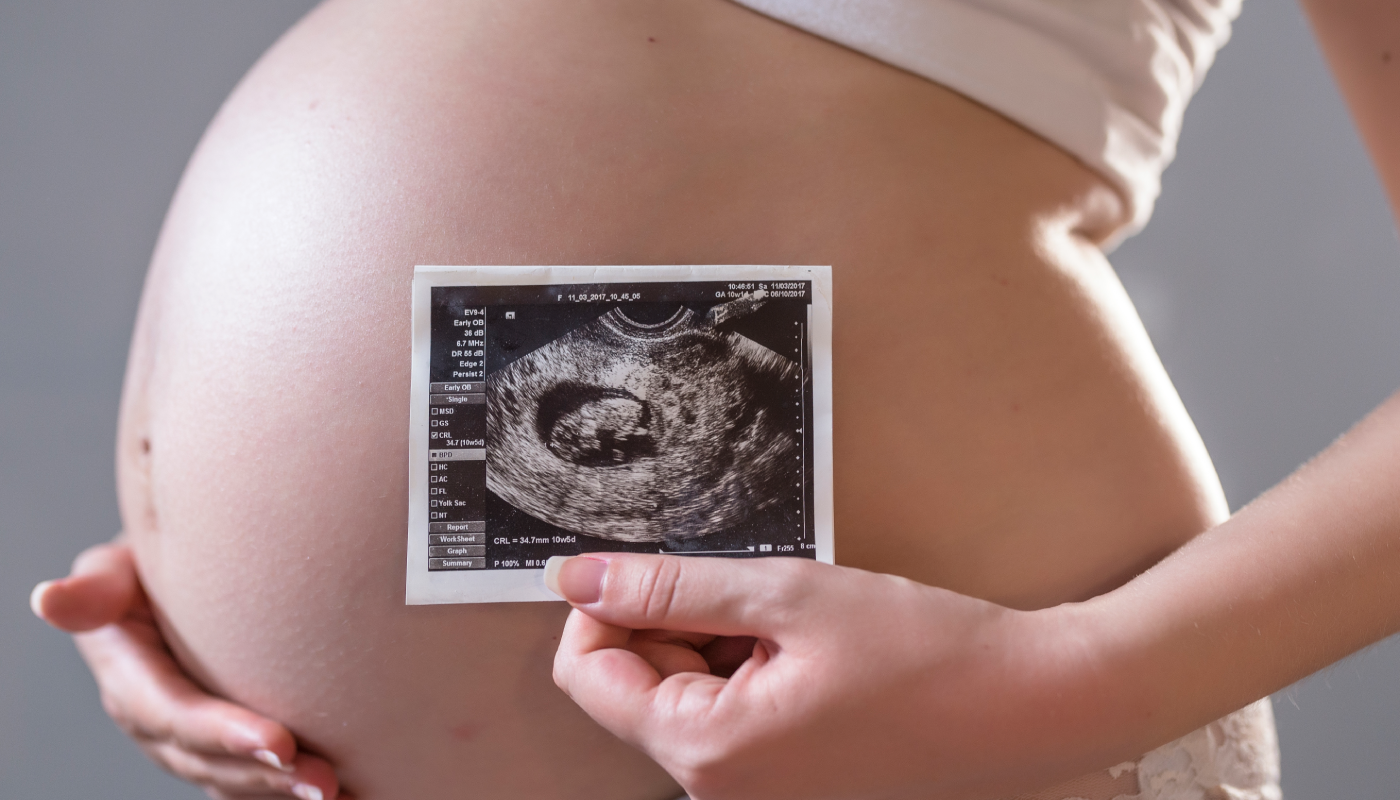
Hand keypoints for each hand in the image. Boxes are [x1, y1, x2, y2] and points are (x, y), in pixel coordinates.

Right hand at [31, 539, 347, 799]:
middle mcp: (156, 722)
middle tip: (324, 779)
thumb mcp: (116, 568)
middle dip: (264, 775)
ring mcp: (188, 741)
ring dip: (283, 792)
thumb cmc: (151, 566)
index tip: (279, 741)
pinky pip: (250, 780)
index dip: (222, 733)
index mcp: (128, 679)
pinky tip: (345, 796)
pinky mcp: (222, 745)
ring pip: (233, 779)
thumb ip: (95, 588)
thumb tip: (49, 599)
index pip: (174, 715)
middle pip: (209, 761)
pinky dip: (286, 792)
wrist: (181, 577)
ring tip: (339, 791)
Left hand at [550, 554, 1127, 799]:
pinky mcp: (785, 781)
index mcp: (707, 751)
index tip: (660, 566)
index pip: (589, 675)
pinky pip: (729, 716)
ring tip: (797, 623)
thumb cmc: (923, 652)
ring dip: (720, 642)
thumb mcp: (787, 598)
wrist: (1029, 705)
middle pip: (636, 686)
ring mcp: (753, 791)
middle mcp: (719, 789)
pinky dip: (750, 668)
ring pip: (685, 694)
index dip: (607, 607)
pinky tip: (810, 649)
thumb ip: (672, 589)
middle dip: (675, 623)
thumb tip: (576, 576)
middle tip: (756, 593)